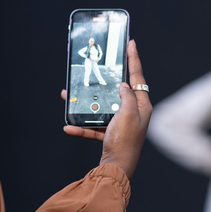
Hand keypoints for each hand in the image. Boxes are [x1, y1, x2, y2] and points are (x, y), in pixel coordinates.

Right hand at [63, 40, 151, 178]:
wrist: (117, 169)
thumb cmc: (125, 141)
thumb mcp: (127, 114)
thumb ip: (126, 96)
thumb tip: (123, 85)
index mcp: (142, 106)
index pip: (138, 77)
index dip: (134, 59)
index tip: (131, 43)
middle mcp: (133, 114)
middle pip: (118, 91)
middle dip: (103, 81)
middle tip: (96, 66)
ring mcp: (122, 125)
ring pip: (102, 108)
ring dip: (85, 104)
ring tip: (69, 96)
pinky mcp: (110, 136)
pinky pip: (94, 127)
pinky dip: (82, 127)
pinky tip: (68, 126)